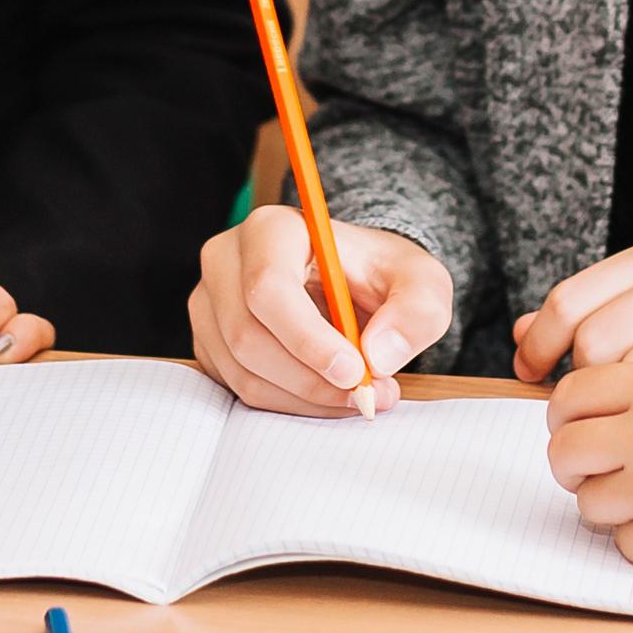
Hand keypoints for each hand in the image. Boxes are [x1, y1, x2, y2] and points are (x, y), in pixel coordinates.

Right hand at [187, 208, 446, 416]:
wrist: (356, 284)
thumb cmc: (383, 275)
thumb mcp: (421, 283)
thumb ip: (414, 312)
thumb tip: (379, 355)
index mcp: (271, 229)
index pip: (268, 287)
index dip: (306, 339)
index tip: (355, 372)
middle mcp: (227, 260)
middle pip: (247, 336)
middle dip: (311, 379)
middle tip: (368, 395)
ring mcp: (211, 303)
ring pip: (243, 371)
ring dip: (305, 398)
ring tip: (358, 395)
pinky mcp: (210, 341)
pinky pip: (238, 388)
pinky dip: (288, 403)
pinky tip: (326, 394)